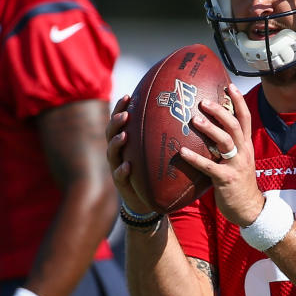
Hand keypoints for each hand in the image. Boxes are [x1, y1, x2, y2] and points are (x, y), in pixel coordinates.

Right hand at [105, 95, 155, 214]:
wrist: (146, 199)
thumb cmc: (154, 171)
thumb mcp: (156, 152)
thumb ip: (163, 137)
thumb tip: (184, 116)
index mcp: (125, 141)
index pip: (120, 121)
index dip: (121, 108)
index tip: (128, 96)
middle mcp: (118, 152)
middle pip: (110, 132)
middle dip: (116, 122)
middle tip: (126, 115)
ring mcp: (116, 167)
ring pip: (112, 152)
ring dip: (117, 143)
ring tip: (124, 136)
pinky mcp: (120, 183)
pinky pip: (119, 175)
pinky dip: (122, 170)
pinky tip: (127, 166)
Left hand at [184, 84, 265, 226]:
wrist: (248, 208)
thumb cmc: (238, 183)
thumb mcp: (238, 160)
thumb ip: (228, 146)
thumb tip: (209, 130)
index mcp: (246, 145)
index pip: (245, 118)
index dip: (238, 101)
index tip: (229, 85)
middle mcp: (243, 151)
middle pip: (234, 125)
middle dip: (220, 111)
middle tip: (203, 101)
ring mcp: (236, 165)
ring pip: (225, 141)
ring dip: (209, 129)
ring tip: (194, 119)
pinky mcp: (226, 179)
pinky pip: (209, 166)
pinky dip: (195, 159)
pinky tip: (182, 153)